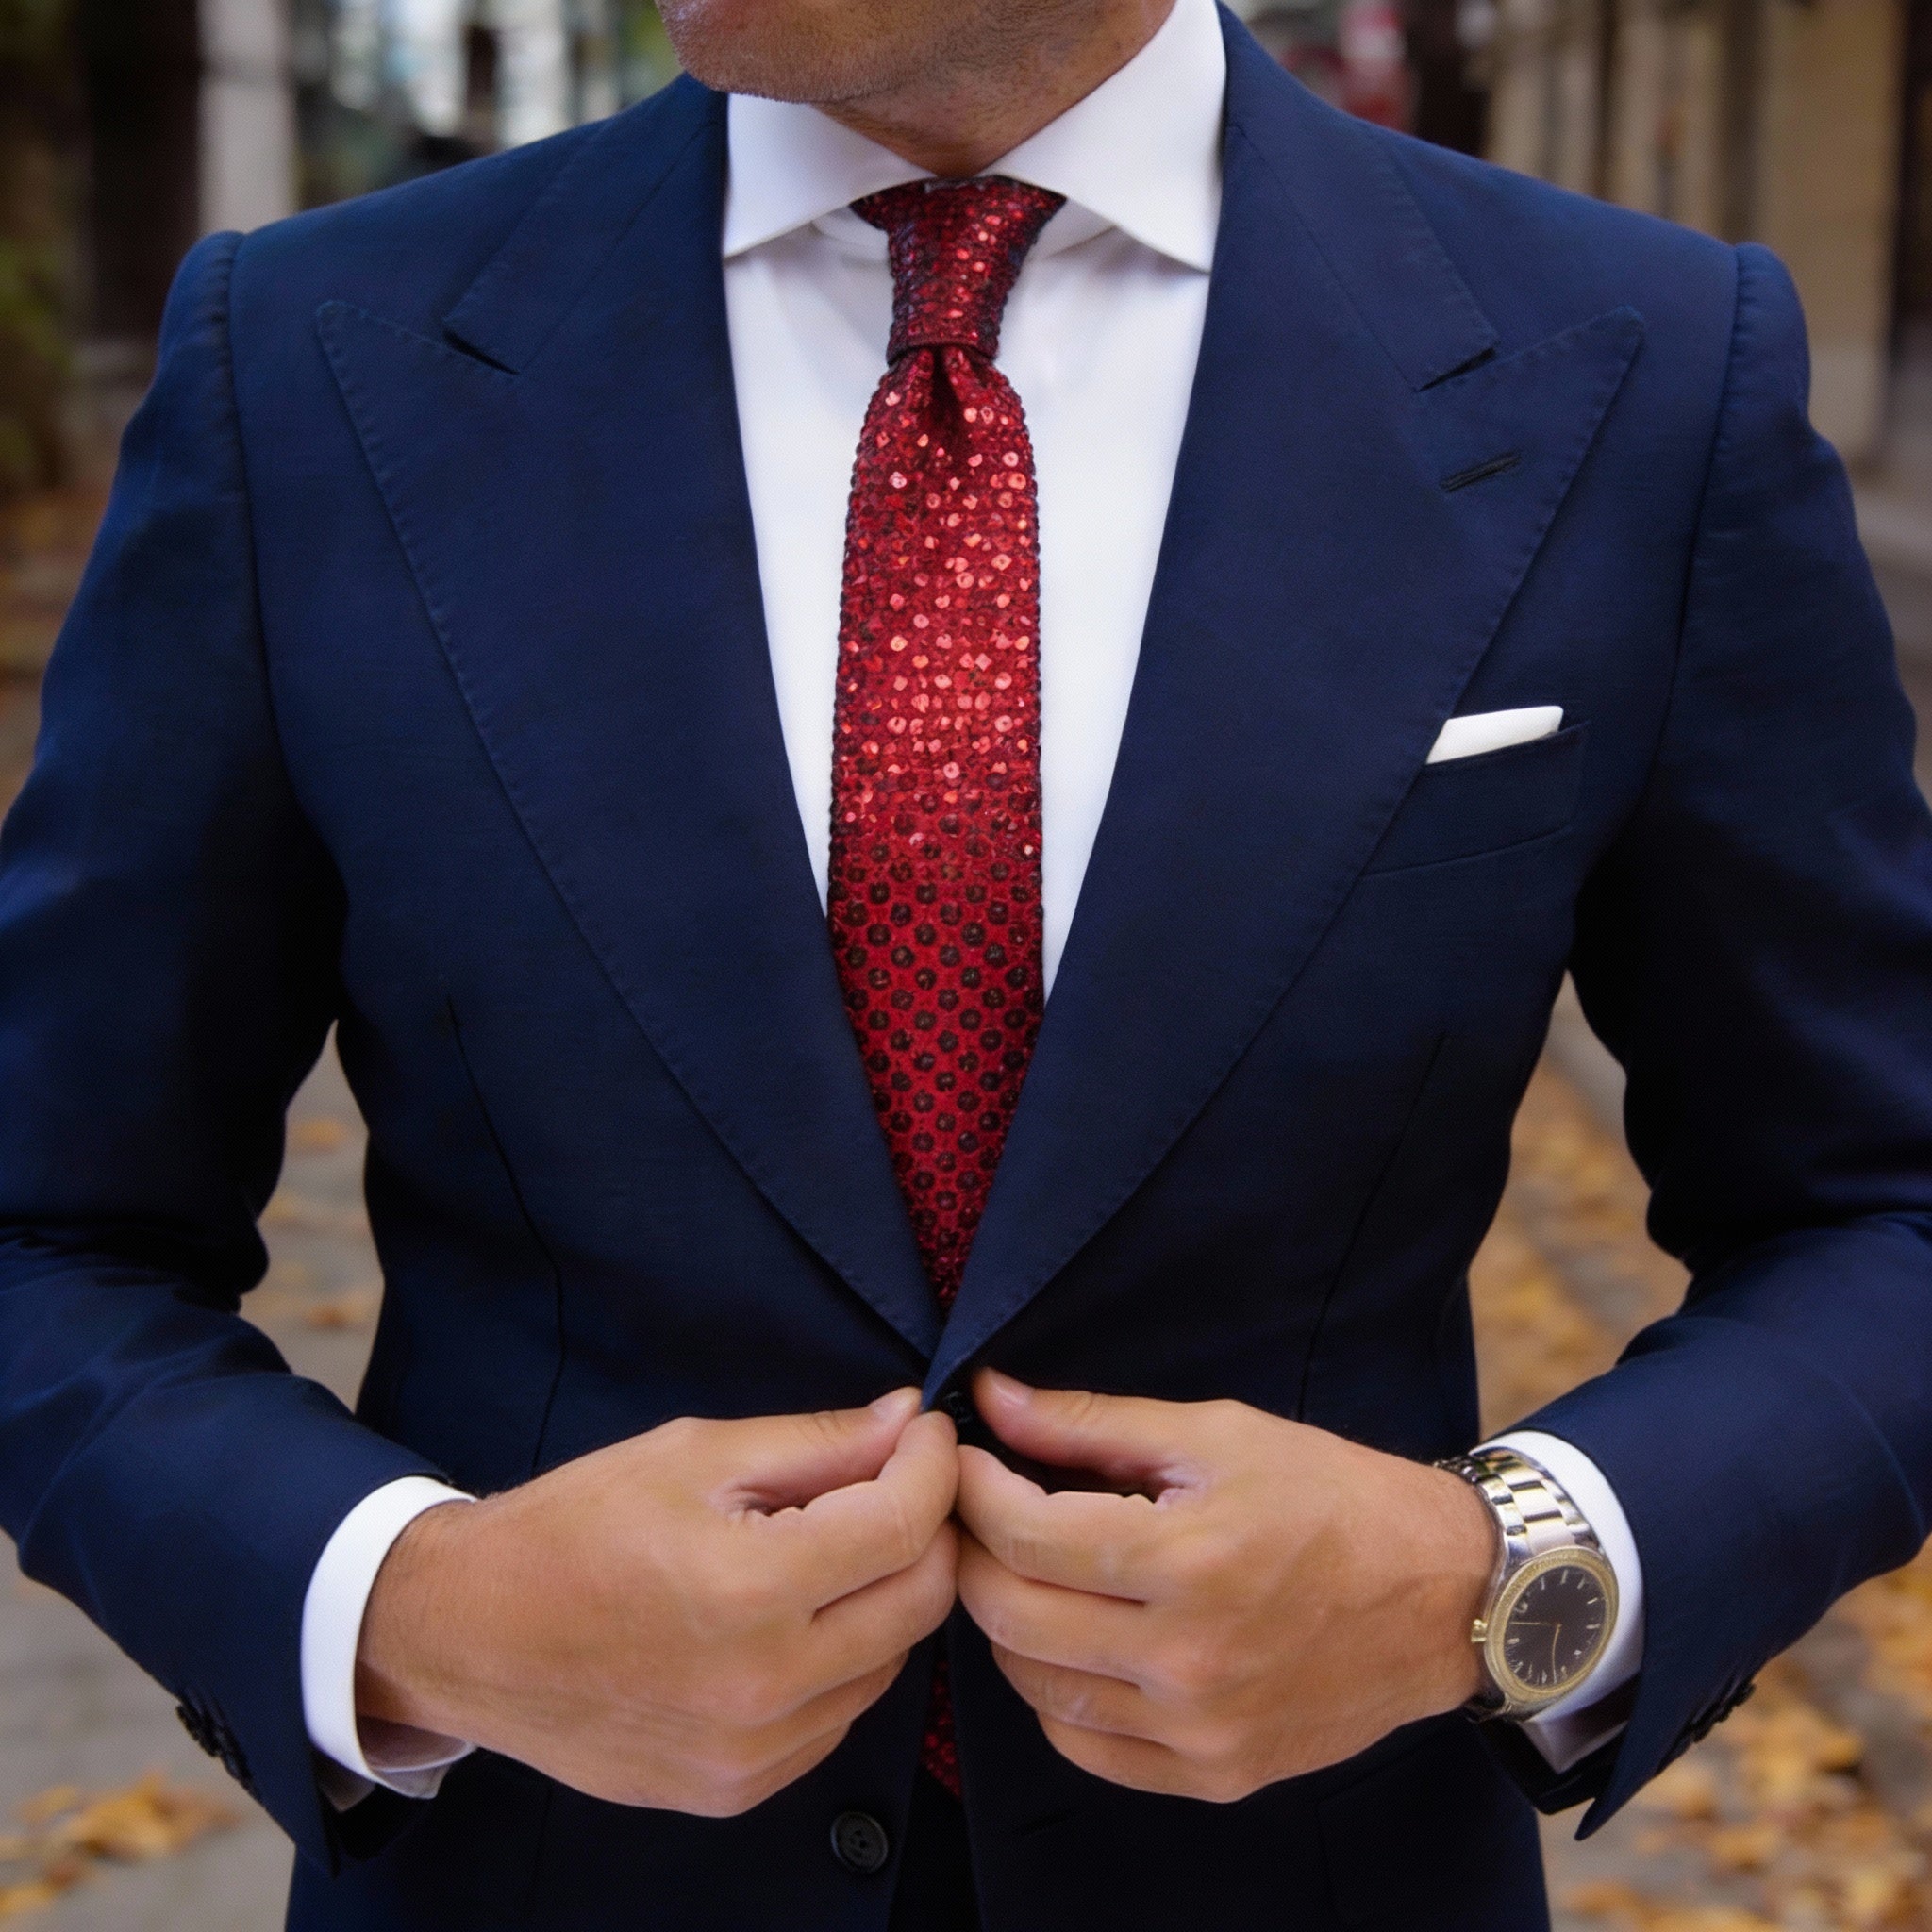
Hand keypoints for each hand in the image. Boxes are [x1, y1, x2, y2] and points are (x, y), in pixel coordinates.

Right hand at [356, 1389, 957, 1814]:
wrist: (467, 1635)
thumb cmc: (572, 1528)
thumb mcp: (693, 1454)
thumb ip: (816, 1442)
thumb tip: (908, 1419)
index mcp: (749, 1589)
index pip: (903, 1526)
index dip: (933, 1466)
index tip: (928, 1433)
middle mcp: (763, 1685)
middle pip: (920, 1602)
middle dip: (928, 1528)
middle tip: (899, 1480)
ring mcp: (752, 1753)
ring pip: (890, 1664)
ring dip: (888, 1595)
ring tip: (837, 1544)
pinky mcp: (736, 1790)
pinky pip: (838, 1717)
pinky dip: (844, 1659)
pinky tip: (798, 1614)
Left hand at [954, 1372, 1493, 1801]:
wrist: (1442, 1597)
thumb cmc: (1332, 1497)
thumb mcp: (1216, 1434)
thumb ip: (1093, 1423)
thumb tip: (993, 1398)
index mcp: (1189, 1561)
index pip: (1024, 1534)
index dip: (973, 1488)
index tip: (964, 1457)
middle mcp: (1188, 1660)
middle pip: (1012, 1614)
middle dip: (973, 1551)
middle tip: (977, 1509)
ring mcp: (1199, 1731)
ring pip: (1034, 1688)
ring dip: (1006, 1622)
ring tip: (1023, 1568)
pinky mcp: (1213, 1775)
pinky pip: (1085, 1746)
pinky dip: (1054, 1693)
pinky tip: (1070, 1639)